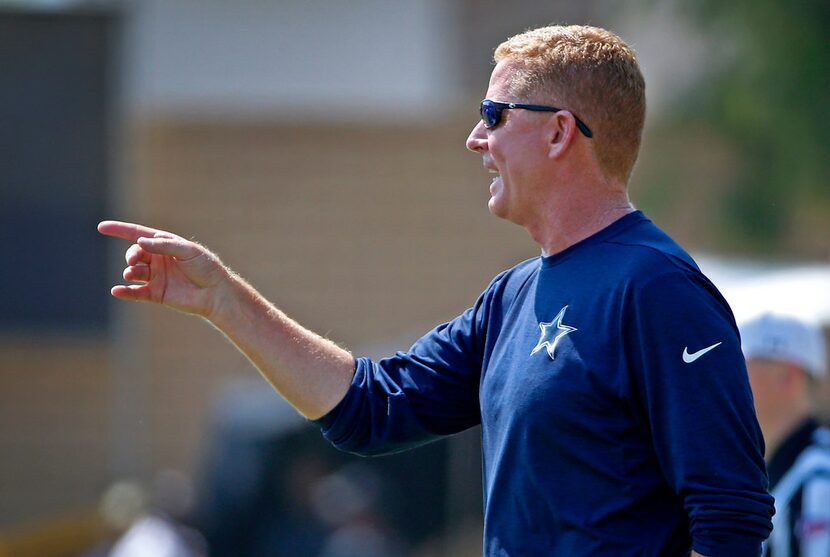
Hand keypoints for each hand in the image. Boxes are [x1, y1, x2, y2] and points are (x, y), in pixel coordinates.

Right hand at [98, 220, 230, 317]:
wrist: (216, 292)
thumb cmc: (205, 267)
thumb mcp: (187, 250)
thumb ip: (164, 245)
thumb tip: (140, 242)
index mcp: (165, 245)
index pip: (138, 234)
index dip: (120, 230)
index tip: (101, 227)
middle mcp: (158, 260)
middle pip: (134, 253)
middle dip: (131, 255)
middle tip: (134, 260)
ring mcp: (156, 277)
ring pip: (133, 272)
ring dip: (129, 271)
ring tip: (130, 273)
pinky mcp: (156, 294)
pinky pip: (136, 293)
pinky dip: (125, 292)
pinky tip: (117, 290)